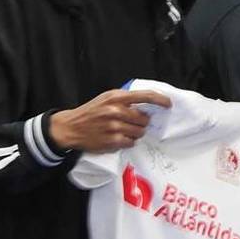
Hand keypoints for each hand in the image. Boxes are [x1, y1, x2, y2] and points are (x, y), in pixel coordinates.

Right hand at [48, 89, 171, 153]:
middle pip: (144, 119)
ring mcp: (115, 126)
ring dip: (135, 133)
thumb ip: (125, 99)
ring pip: (139, 132)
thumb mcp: (106, 98)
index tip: (168, 104)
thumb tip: (147, 103)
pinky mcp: (112, 140)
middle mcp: (116, 110)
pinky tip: (118, 138)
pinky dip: (127, 141)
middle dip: (141, 122)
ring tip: (123, 130)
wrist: (70, 127)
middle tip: (132, 123)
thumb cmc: (91, 112)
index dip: (160, 100)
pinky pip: (131, 142)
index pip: (145, 96)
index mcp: (116, 97)